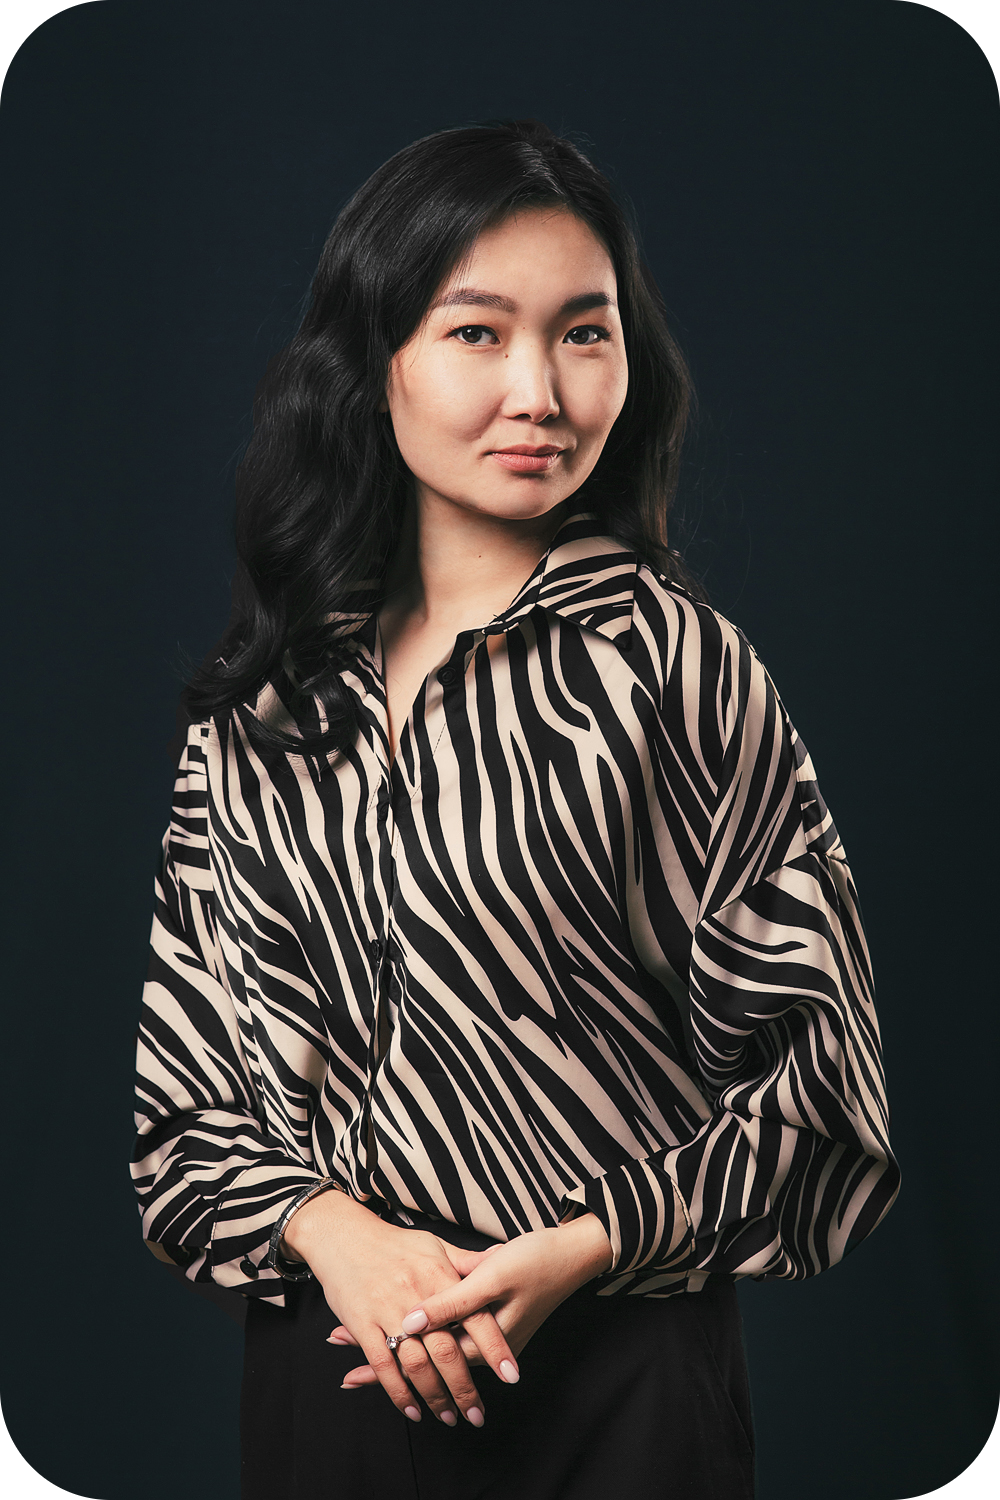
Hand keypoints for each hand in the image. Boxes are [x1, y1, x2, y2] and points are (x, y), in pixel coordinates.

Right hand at [282, 1191, 519, 1426]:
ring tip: (448, 1417)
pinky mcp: (361, 1324)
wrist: (343, 1235)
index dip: (494, 1346)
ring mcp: (387, 1311)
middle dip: (464, 1387)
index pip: (475, 1315)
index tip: (511, 1374)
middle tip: (477, 1414)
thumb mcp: (434, 1245)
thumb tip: (501, 1254)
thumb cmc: (393, 1242)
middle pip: (446, 1349)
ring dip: (434, 1396)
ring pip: (416, 1363)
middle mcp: (416, 1296)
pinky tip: (412, 1409)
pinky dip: (398, 1392)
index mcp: (438, 1275)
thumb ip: (466, 1261)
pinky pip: (383, 1365)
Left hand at [335, 1212, 612, 1387]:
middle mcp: (483, 1347)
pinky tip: (402, 1333)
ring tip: (360, 1361)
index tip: (351, 1368)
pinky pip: (449, 1338)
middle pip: (425, 1365)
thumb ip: (450, 1303)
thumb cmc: (536, 1261)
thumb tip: (409, 1323)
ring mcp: (488, 1338)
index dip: (386, 1363)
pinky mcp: (491, 1324)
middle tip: (347, 1376)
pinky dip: (421, 1338)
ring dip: (399, 1356)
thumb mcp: (491, 1277)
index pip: (423, 1362)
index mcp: (480, 1339)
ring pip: (433, 1354)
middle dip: (386, 1370)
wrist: (574, 1253)